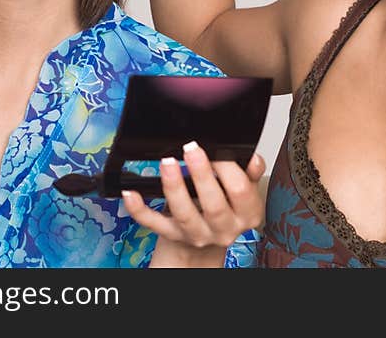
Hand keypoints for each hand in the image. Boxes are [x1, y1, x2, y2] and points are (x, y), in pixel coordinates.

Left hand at [122, 141, 265, 266]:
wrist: (207, 237)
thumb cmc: (225, 206)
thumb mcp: (244, 190)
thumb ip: (248, 173)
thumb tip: (253, 158)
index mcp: (246, 214)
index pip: (240, 191)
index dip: (229, 169)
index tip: (218, 149)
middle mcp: (223, 228)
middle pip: (213, 205)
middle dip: (201, 175)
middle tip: (192, 150)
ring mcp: (196, 234)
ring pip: (184, 214)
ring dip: (174, 187)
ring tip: (167, 163)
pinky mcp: (172, 235)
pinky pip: (154, 224)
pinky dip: (140, 209)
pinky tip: (132, 192)